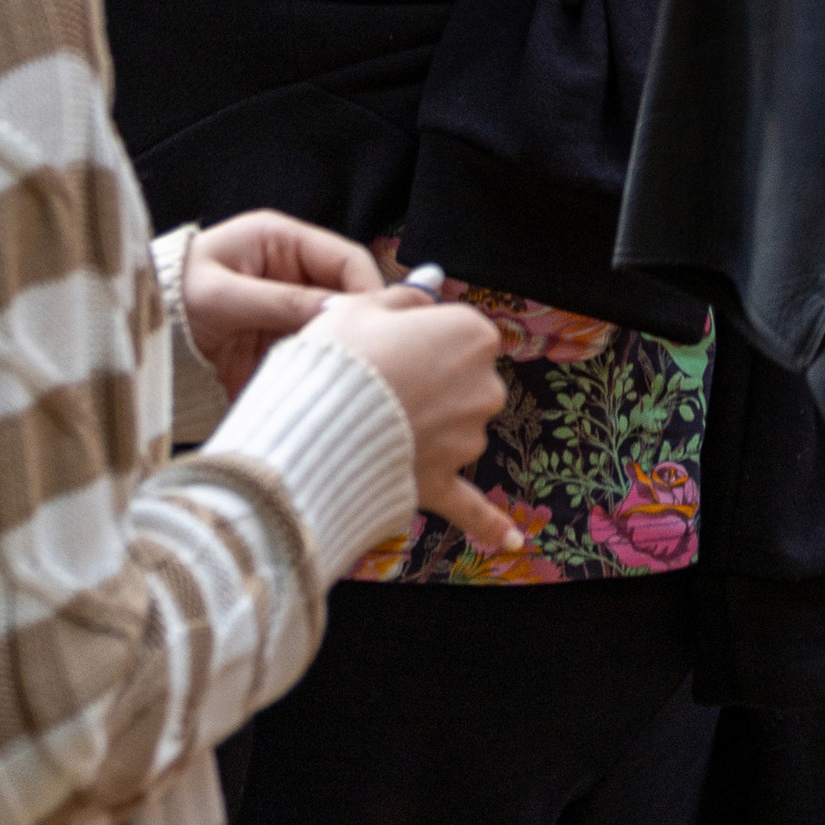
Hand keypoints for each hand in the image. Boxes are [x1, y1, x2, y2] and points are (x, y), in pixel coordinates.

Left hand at [181, 211, 382, 401]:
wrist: (134, 330)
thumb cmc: (170, 296)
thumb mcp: (223, 295)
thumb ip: (281, 302)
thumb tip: (340, 313)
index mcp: (281, 240)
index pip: (346, 259)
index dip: (366, 289)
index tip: (375, 324)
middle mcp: (290, 269)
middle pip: (344, 294)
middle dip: (352, 323)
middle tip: (359, 354)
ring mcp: (284, 304)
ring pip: (331, 326)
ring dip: (333, 348)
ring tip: (333, 372)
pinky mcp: (275, 338)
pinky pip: (308, 350)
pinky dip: (313, 367)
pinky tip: (311, 383)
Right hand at [311, 291, 517, 556]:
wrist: (313, 431)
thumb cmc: (336, 361)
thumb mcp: (361, 306)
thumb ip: (404, 296)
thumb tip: (430, 283)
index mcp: (471, 335)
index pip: (459, 328)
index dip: (420, 335)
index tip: (389, 341)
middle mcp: (482, 387)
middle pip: (462, 380)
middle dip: (428, 382)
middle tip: (375, 382)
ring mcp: (465, 439)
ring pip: (454, 429)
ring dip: (425, 428)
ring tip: (372, 423)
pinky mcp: (442, 483)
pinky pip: (471, 506)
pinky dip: (490, 524)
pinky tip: (511, 541)